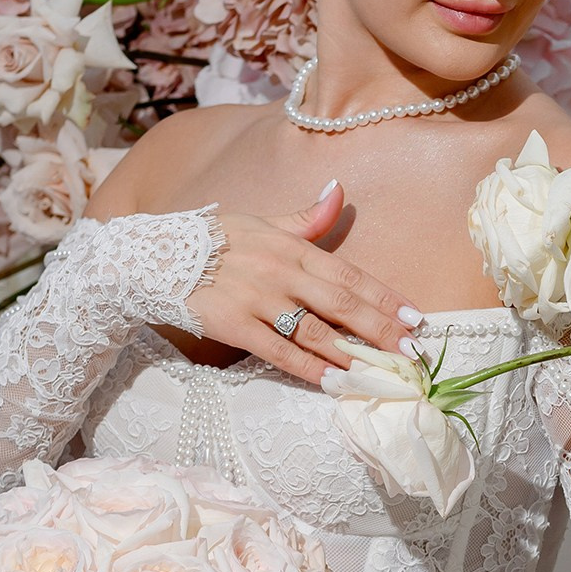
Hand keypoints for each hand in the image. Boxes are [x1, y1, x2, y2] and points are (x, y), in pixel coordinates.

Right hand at [181, 179, 402, 386]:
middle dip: (381, 329)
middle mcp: (280, 273)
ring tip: (384, 371)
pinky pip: (278, 351)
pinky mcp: (234, 326)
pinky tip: (333, 381)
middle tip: (413, 351)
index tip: (415, 317)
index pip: (349, 274)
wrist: (155, 256)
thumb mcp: (262, 221)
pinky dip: (307, 368)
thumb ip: (306, 217)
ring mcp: (258, 301)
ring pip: (315, 331)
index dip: (385, 297)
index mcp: (292, 248)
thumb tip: (339, 190)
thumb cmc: (215, 239)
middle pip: (341, 305)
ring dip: (353, 353)